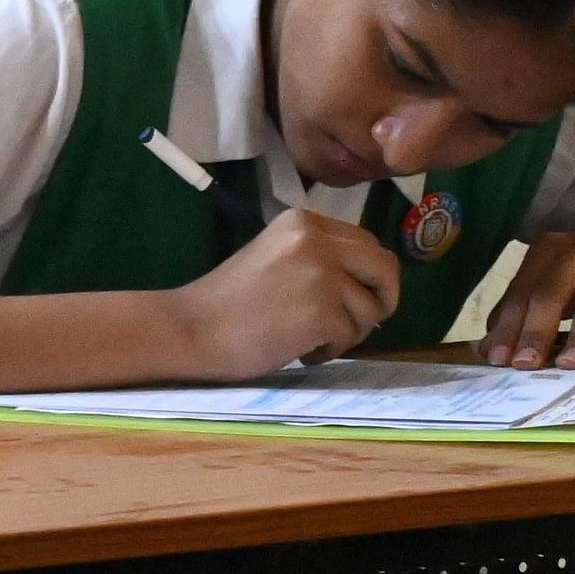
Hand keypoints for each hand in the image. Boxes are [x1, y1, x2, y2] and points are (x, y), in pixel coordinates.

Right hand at [172, 209, 397, 375]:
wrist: (190, 329)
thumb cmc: (228, 301)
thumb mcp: (276, 257)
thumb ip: (319, 258)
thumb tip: (371, 282)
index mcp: (304, 222)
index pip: (368, 244)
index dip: (369, 276)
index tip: (352, 298)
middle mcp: (318, 240)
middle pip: (385, 269)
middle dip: (380, 300)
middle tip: (356, 322)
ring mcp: (322, 275)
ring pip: (372, 309)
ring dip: (349, 332)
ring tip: (311, 339)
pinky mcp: (323, 311)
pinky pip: (351, 336)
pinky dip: (329, 350)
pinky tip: (299, 351)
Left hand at [477, 228, 574, 367]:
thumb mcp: (553, 285)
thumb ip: (523, 311)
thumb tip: (490, 350)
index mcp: (546, 251)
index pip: (521, 292)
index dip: (509, 326)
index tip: (499, 360)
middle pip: (551, 293)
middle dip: (536, 331)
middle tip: (527, 364)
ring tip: (570, 364)